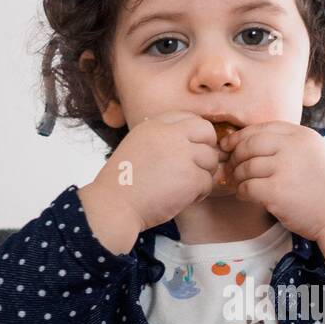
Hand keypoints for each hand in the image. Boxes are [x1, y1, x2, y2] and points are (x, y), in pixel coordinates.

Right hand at [78, 112, 219, 253]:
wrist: (113, 206)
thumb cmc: (122, 184)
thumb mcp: (136, 147)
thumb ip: (159, 139)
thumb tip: (184, 140)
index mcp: (154, 125)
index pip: (187, 117)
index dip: (193, 135)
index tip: (188, 151)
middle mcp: (170, 135)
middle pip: (206, 131)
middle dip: (207, 148)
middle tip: (196, 167)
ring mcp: (182, 155)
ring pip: (211, 158)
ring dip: (202, 174)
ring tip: (185, 187)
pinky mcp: (190, 177)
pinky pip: (208, 182)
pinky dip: (199, 194)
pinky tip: (183, 199)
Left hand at [220, 120, 324, 240]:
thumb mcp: (314, 152)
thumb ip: (289, 143)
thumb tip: (252, 139)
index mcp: (302, 135)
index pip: (262, 128)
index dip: (241, 136)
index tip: (229, 145)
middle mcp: (293, 147)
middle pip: (250, 144)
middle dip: (235, 156)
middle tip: (231, 167)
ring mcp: (285, 169)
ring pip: (246, 167)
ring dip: (238, 176)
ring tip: (239, 183)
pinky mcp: (277, 192)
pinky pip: (247, 187)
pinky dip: (241, 192)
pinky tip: (244, 196)